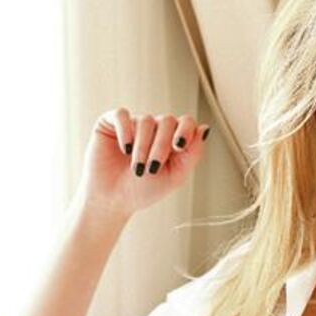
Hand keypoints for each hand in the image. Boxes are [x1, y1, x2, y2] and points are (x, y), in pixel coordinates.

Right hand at [75, 108, 209, 218]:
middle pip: (167, 121)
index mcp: (172, 139)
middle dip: (161, 145)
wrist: (113, 200)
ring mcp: (133, 124)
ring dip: (143, 146)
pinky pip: (121, 114)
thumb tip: (204, 128)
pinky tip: (125, 149)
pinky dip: (125, 131)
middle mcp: (154, 128)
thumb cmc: (143, 190)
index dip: (185, 130)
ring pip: (145, 120)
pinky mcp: (110, 123)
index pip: (186, 122)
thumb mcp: (175, 176)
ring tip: (137, 168)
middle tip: (152, 167)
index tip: (178, 147)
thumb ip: (193, 153)